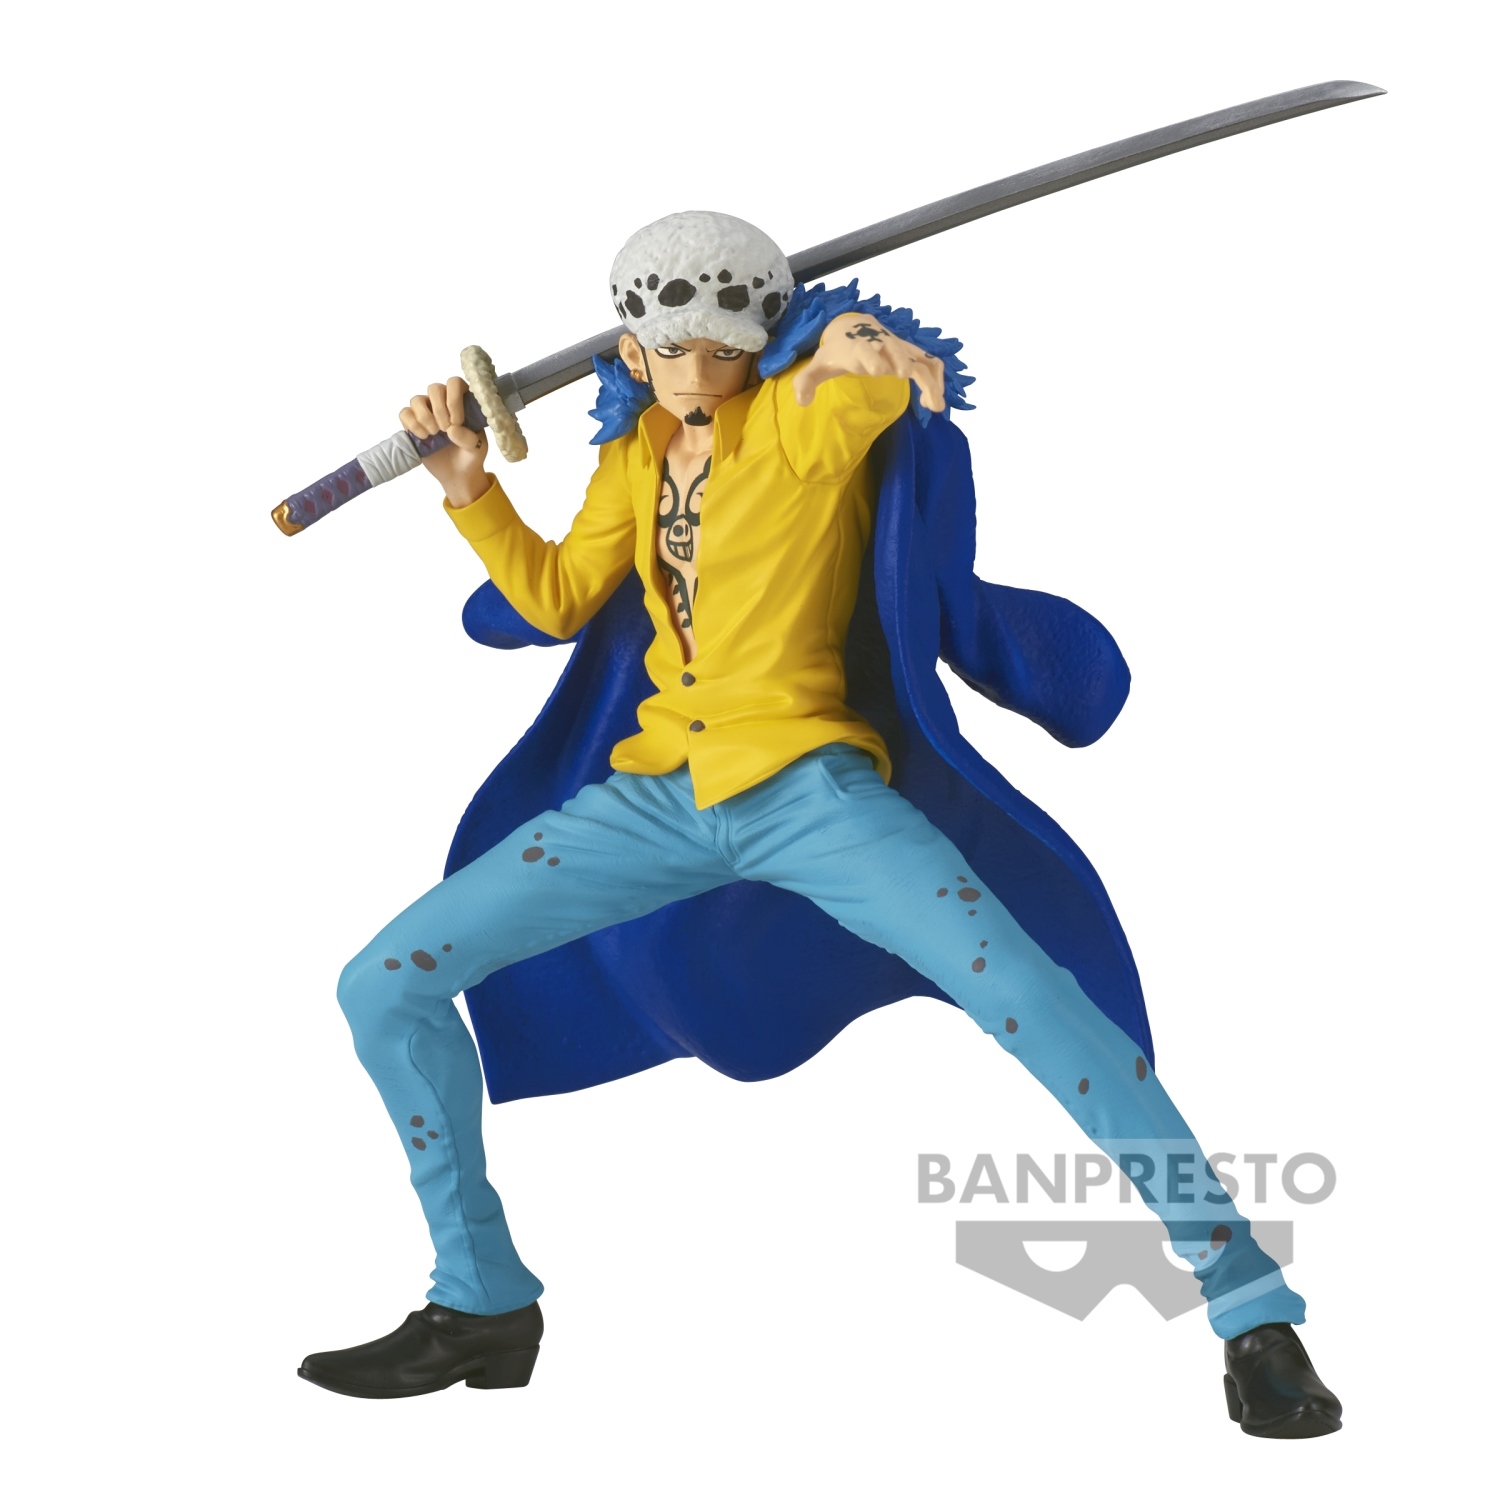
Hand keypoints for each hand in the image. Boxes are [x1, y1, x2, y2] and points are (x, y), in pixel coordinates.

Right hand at [400, 377, 489, 506]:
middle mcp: (443, 402)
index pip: (454, 383)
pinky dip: (412, 425)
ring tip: (435, 434)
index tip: (457, 422)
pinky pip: (405, 414)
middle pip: (434, 388)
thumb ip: (469, 439)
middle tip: (446, 430)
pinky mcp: (413, 423)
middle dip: (439, 410)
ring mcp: (426, 411)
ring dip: (425, 418)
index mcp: (462, 401)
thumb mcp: (477, 448)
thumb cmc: (470, 455)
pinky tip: (424, 437)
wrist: (457, 473)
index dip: (454, 399)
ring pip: (417, 400)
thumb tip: (452, 429)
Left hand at [791, 313, 945, 411]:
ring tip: (935, 407)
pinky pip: (931, 363)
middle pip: (896, 350)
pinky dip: (936, 380)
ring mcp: (900, 349)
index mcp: (858, 346)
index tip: (877, 371)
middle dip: (902, 362)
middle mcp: (882, 344)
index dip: (871, 357)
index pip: (864, 348)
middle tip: (908, 378)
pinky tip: (933, 403)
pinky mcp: (911, 354)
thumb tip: (801, 401)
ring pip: (920, 359)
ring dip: (930, 380)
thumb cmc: (836, 351)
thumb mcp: (818, 365)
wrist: (855, 327)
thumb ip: (806, 381)